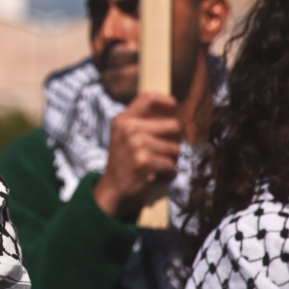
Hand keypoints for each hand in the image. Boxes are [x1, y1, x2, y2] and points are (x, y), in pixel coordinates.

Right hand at [94, 92, 181, 220]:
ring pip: (175, 148)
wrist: (113, 190)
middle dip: (175, 140)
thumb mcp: (125, 137)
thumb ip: (143, 122)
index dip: (166, 101)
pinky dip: (169, 174)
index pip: (148, 98)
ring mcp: (136, 145)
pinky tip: (157, 176)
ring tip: (158, 166)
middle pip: (173, 125)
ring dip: (172, 160)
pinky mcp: (144, 162)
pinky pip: (171, 165)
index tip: (174, 108)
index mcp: (123, 120)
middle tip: (165, 151)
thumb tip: (174, 110)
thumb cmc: (125, 162)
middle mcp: (128, 129)